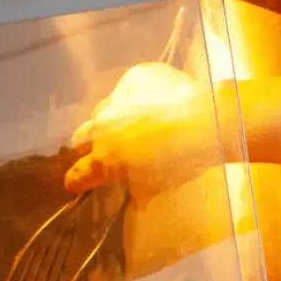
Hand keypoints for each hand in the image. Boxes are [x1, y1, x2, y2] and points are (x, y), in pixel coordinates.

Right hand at [65, 63, 222, 199]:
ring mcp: (116, 100)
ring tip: (138, 123)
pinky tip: (156, 102)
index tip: (76, 184)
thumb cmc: (181, 161)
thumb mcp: (159, 186)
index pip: (78, 174)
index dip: (76, 180)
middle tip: (111, 148)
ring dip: (114, 119)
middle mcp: (101, 128)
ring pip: (104, 110)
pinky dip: (138, 97)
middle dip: (91, 144)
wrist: (205, 121)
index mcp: (104, 159)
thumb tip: (136, 202)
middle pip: (82, 136)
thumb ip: (140, 193)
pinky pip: (129, 89)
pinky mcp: (134, 78)